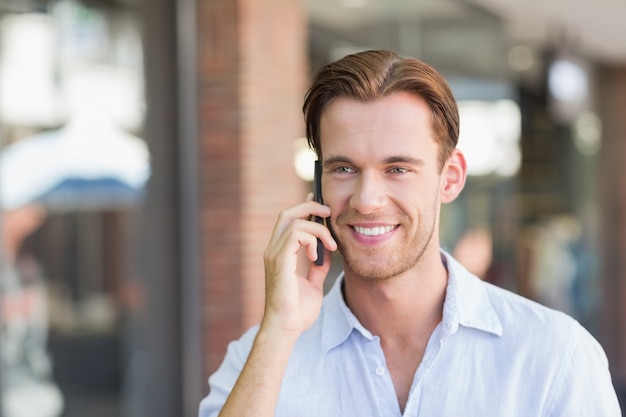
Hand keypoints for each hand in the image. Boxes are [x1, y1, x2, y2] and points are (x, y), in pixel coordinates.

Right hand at [261, 198, 336, 336]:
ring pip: (294, 221)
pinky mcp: (279, 260)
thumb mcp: (314, 283)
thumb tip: (327, 251)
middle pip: (288, 213)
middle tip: (329, 213)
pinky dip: (312, 240)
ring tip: (330, 247)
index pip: (289, 220)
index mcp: (279, 254)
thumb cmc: (297, 311)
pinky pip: (296, 235)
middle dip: (310, 206)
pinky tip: (316, 256)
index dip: (305, 208)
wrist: (286, 328)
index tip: (323, 209)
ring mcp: (274, 254)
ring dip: (318, 229)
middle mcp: (273, 250)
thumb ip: (318, 266)